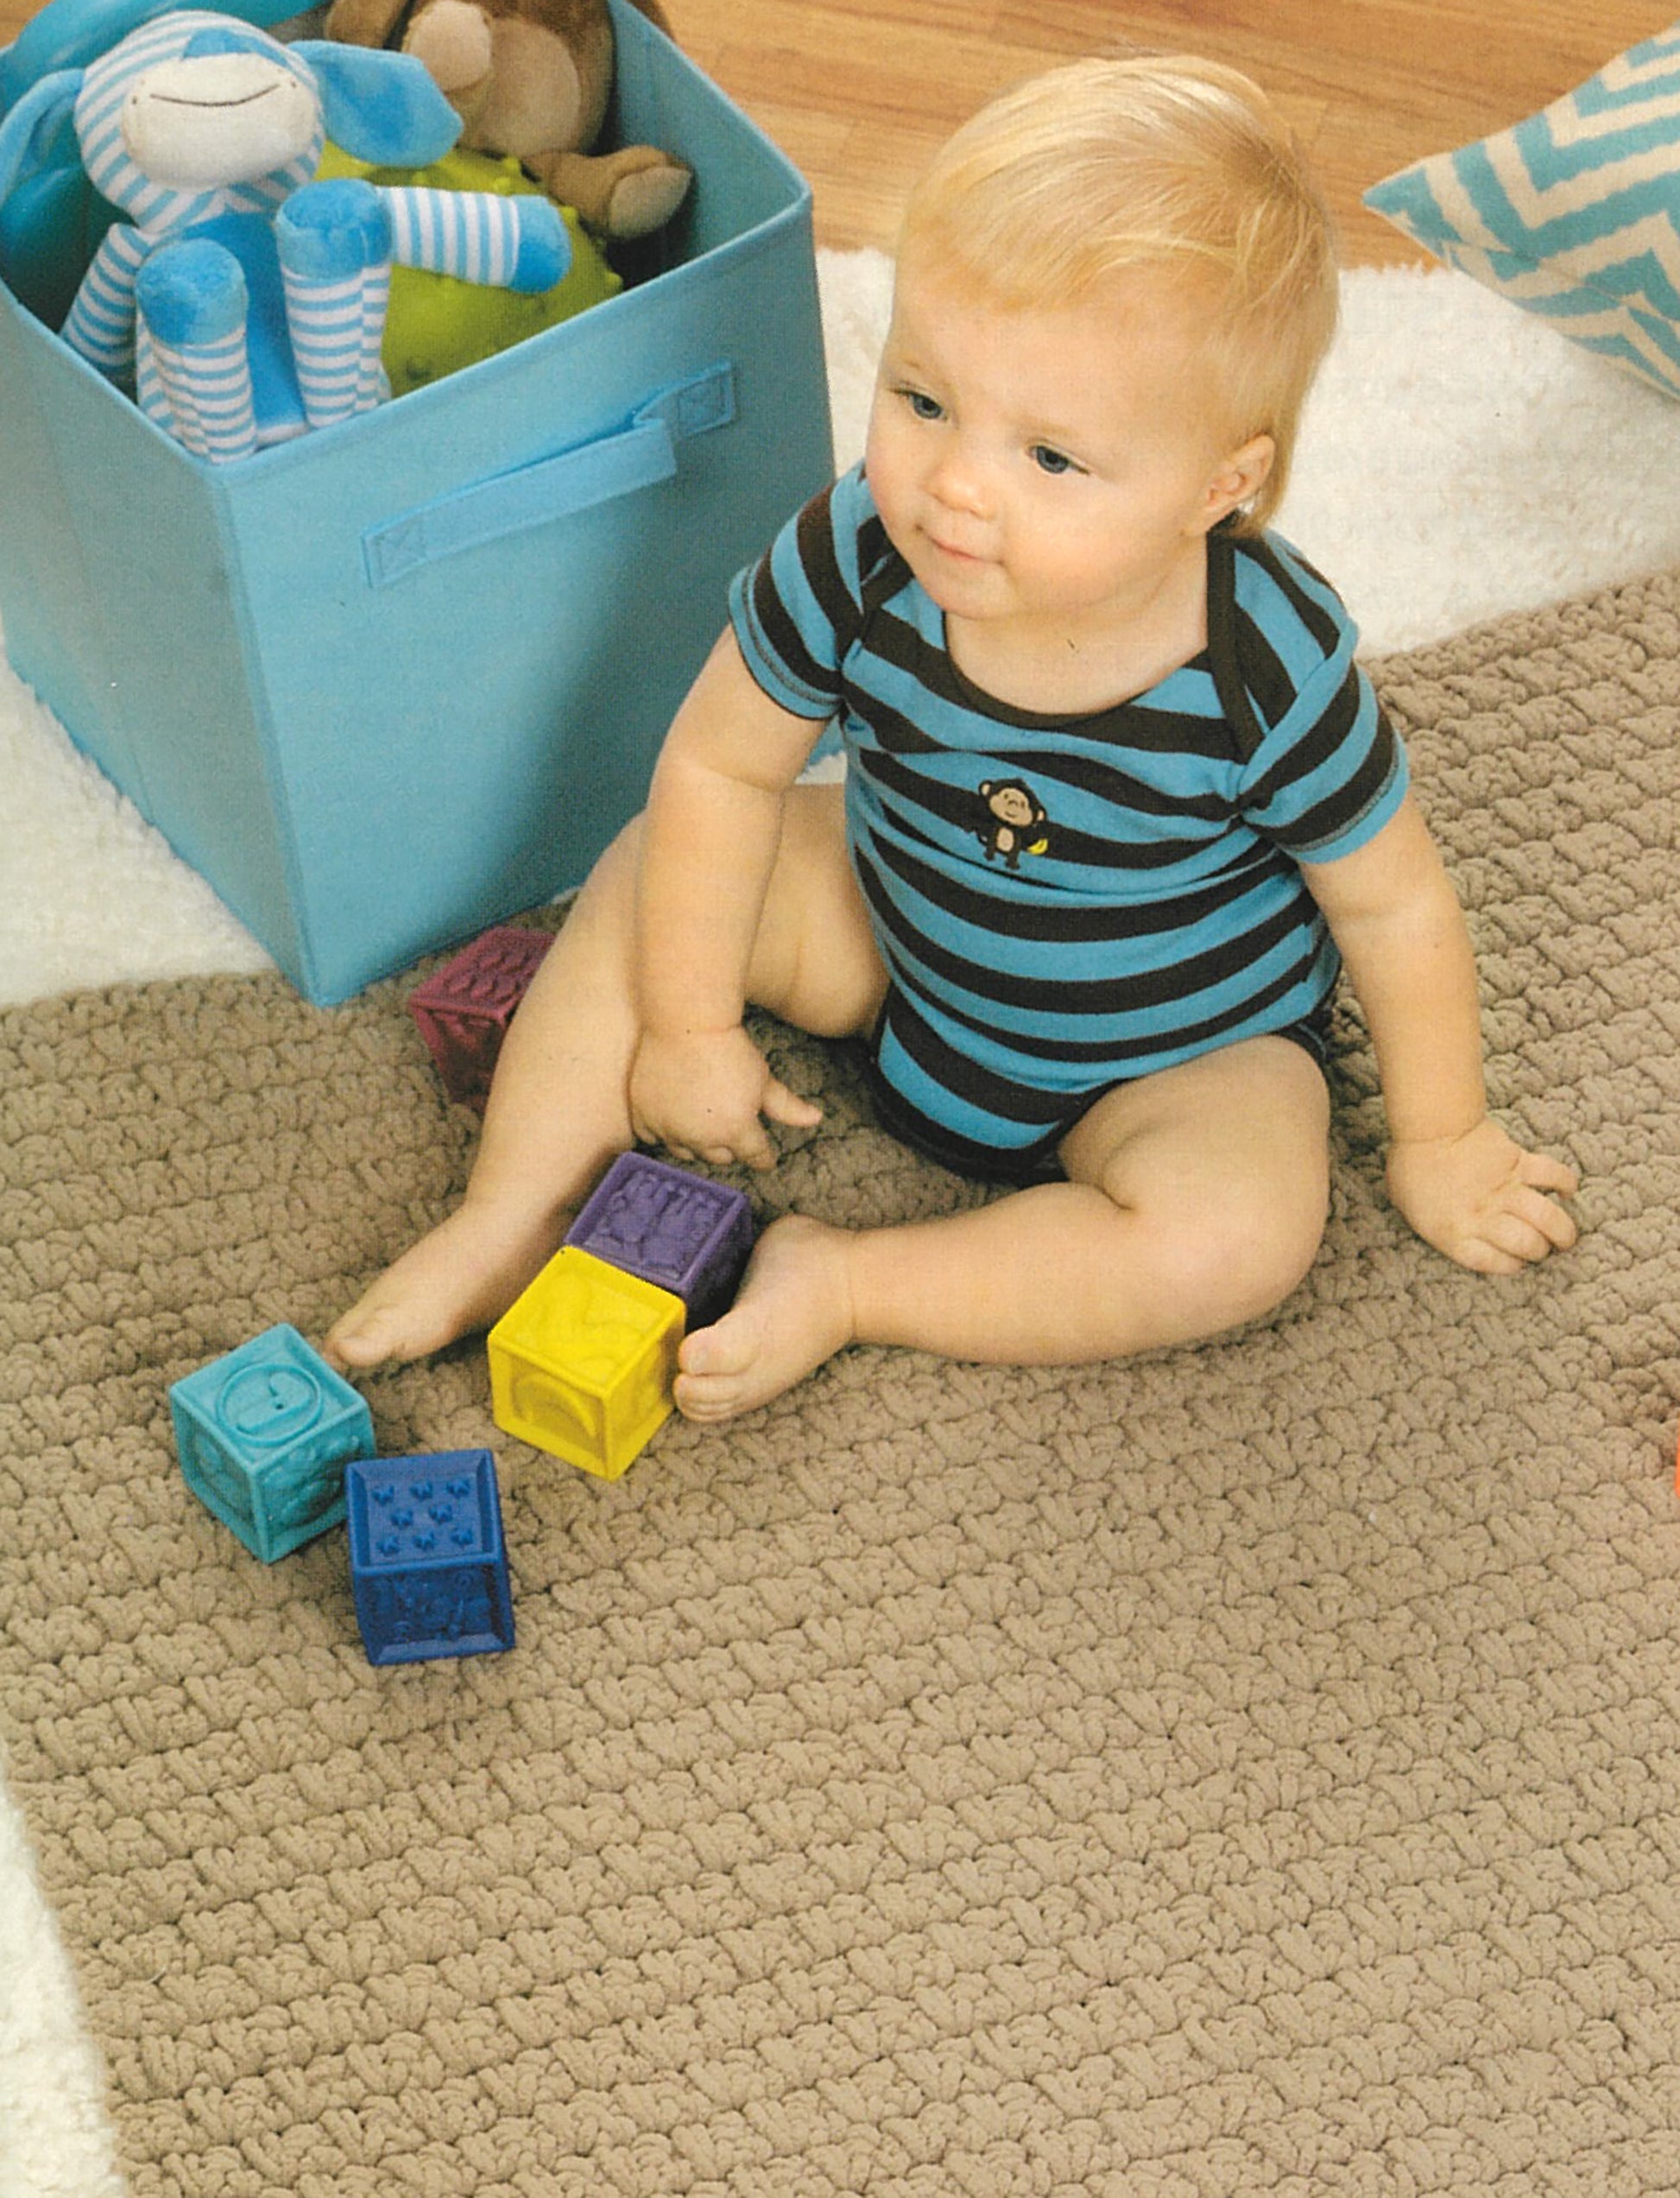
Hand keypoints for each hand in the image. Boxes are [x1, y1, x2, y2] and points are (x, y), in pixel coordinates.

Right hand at [629, 1024, 820, 1170]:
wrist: (685, 1022)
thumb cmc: (730, 1048)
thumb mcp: (764, 1078)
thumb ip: (788, 1106)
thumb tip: (816, 1119)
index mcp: (736, 1131)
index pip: (755, 1157)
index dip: (763, 1157)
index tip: (765, 1157)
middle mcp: (701, 1138)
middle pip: (720, 1157)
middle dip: (729, 1146)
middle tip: (731, 1127)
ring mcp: (669, 1129)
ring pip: (686, 1152)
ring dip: (696, 1142)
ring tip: (702, 1125)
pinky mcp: (644, 1116)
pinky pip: (654, 1137)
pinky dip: (663, 1131)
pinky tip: (672, 1120)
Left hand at [1386, 1118, 1578, 1274]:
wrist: (1429, 1127)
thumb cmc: (1410, 1166)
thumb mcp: (1407, 1207)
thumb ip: (1432, 1223)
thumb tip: (1447, 1228)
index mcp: (1456, 1233)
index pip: (1495, 1263)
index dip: (1511, 1266)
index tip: (1517, 1263)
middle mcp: (1485, 1217)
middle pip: (1528, 1245)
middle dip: (1540, 1251)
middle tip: (1542, 1248)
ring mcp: (1506, 1189)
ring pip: (1547, 1217)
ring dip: (1562, 1231)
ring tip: (1565, 1238)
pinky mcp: (1519, 1163)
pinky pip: (1553, 1175)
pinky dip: (1565, 1183)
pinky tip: (1567, 1192)